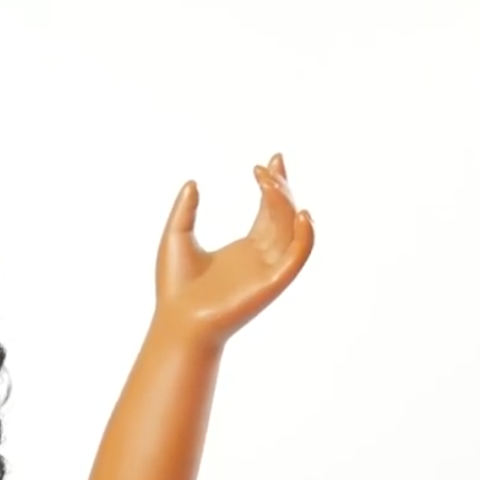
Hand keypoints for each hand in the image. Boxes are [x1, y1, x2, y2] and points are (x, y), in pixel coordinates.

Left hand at [155, 154, 314, 345]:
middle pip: (283, 216)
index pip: (270, 211)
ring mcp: (269, 269)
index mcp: (246, 247)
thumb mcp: (177, 236)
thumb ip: (186, 210)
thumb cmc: (175, 286)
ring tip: (269, 181)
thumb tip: (193, 183)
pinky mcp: (272, 283)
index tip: (272, 160)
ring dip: (285, 203)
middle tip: (268, 166)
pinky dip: (305, 237)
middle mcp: (263, 256)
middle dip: (281, 188)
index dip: (275, 185)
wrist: (175, 319)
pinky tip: (301, 214)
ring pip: (290, 230)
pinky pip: (297, 257)